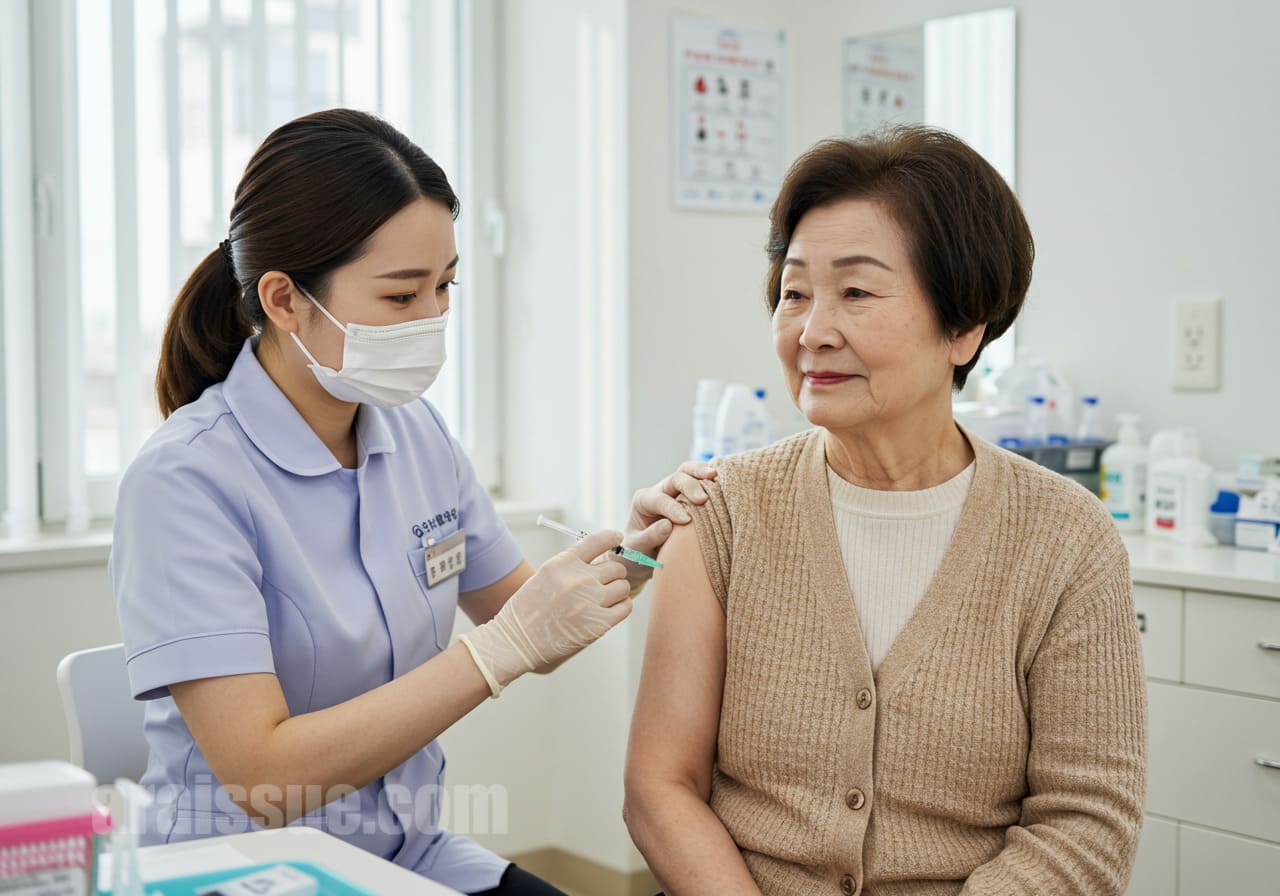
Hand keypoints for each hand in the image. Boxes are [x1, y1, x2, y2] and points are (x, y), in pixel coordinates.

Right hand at [459, 530, 631, 696]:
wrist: (514, 642)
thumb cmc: (526, 611)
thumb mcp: (544, 576)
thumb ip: (571, 568)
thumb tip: (600, 565)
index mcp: (562, 563)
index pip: (596, 541)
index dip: (611, 538)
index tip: (617, 538)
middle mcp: (578, 578)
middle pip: (615, 567)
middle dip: (613, 575)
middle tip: (605, 584)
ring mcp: (590, 600)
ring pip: (623, 586)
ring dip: (617, 592)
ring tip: (605, 601)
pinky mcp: (598, 623)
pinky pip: (625, 607)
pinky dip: (621, 608)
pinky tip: (610, 611)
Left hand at [623, 462, 718, 575]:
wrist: (641, 555)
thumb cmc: (637, 553)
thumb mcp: (636, 549)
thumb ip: (649, 537)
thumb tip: (668, 525)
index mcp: (643, 501)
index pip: (660, 499)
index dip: (673, 508)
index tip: (686, 521)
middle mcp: (660, 491)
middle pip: (676, 477)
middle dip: (690, 485)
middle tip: (703, 499)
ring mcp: (675, 491)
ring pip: (688, 472)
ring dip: (702, 473)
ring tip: (716, 476)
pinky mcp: (689, 496)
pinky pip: (700, 482)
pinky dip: (711, 481)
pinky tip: (723, 482)